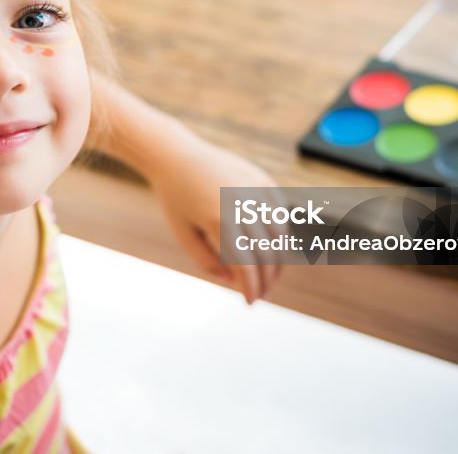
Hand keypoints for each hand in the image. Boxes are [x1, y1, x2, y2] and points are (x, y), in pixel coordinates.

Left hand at [145, 130, 284, 304]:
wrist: (177, 156)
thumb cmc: (176, 199)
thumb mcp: (183, 235)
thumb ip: (207, 261)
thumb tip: (234, 281)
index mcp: (218, 219)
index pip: (245, 264)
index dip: (251, 287)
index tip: (251, 302)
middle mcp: (240, 202)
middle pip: (267, 252)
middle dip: (266, 279)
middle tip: (260, 293)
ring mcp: (254, 188)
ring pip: (280, 234)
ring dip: (278, 259)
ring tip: (268, 275)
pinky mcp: (261, 178)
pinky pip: (280, 211)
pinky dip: (280, 233)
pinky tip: (272, 248)